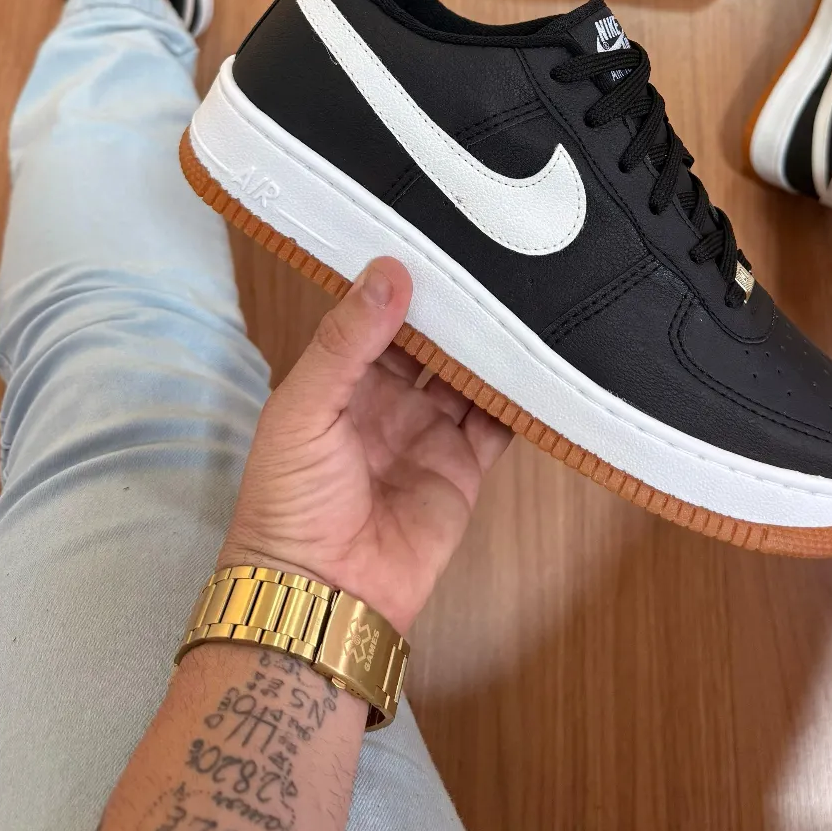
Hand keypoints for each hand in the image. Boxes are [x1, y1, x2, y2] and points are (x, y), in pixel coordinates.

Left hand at [219, 258, 511, 633]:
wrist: (321, 596)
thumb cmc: (289, 500)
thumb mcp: (304, 407)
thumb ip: (347, 340)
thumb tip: (390, 270)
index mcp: (340, 380)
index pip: (377, 316)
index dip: (403, 281)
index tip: (437, 234)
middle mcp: (387, 401)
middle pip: (430, 342)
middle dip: (456, 308)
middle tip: (494, 256)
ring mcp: (428, 434)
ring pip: (468, 375)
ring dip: (490, 345)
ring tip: (526, 296)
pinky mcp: (463, 470)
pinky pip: (497, 425)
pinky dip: (519, 398)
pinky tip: (542, 362)